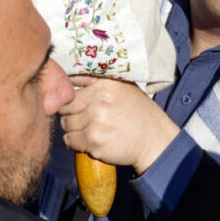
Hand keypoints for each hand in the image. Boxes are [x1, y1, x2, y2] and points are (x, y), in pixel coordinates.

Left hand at [60, 75, 179, 174]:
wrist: (153, 139)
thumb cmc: (137, 113)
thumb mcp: (122, 88)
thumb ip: (97, 82)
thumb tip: (69, 78)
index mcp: (105, 83)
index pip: (71, 83)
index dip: (68, 93)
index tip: (71, 99)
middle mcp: (100, 99)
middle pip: (66, 105)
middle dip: (69, 113)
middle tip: (81, 118)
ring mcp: (96, 120)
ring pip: (66, 123)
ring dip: (72, 128)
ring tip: (86, 129)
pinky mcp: (93, 139)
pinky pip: (69, 140)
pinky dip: (73, 142)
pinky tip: (85, 140)